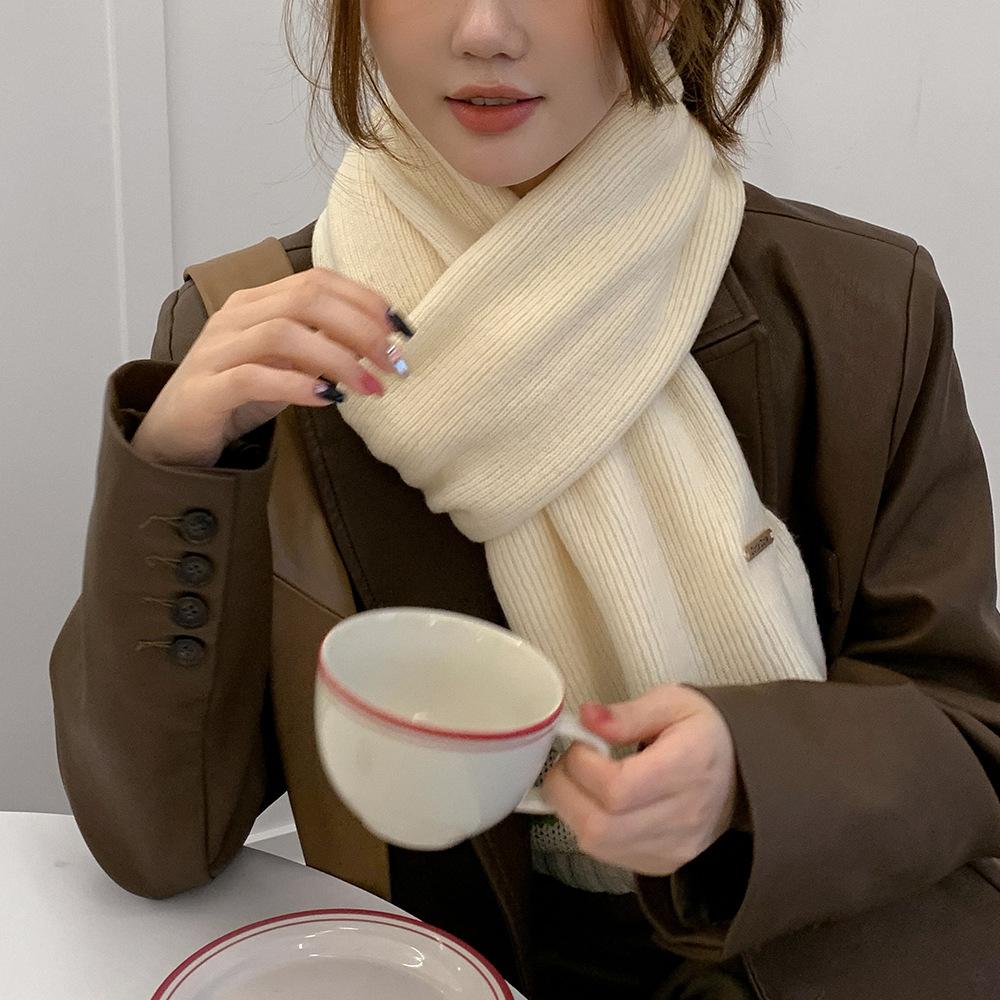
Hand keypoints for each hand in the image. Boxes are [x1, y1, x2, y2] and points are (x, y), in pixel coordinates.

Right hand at [132, 268, 402, 466]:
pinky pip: (254, 377)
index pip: (317, 280)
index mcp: (257, 302)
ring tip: (369, 386)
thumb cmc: (237, 393)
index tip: (401, 328)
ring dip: (337, 358)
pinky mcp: (206, 389)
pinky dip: (297, 385)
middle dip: (359, 327)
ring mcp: (217, 350)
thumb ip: (323, 347)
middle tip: (392, 361)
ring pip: (283, 333)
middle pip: (306, 300)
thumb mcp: (287, 363)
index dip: (364, 299)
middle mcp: (236, 317)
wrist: (177, 433)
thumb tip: (378, 345)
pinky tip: (328, 399)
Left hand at [541, 685, 739, 875]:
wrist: (743, 771)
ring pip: (598, 844)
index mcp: (689, 769)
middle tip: (570, 761)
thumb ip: (627, 714)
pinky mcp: (662, 864)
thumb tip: (587, 718)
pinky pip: (608, 855)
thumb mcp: (673, 703)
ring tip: (580, 779)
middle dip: (565, 789)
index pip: (618, 789)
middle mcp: (683, 819)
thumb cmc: (705, 732)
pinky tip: (595, 802)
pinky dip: (588, 826)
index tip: (580, 740)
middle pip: (600, 826)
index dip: (582, 765)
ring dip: (571, 809)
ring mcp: (673, 849)